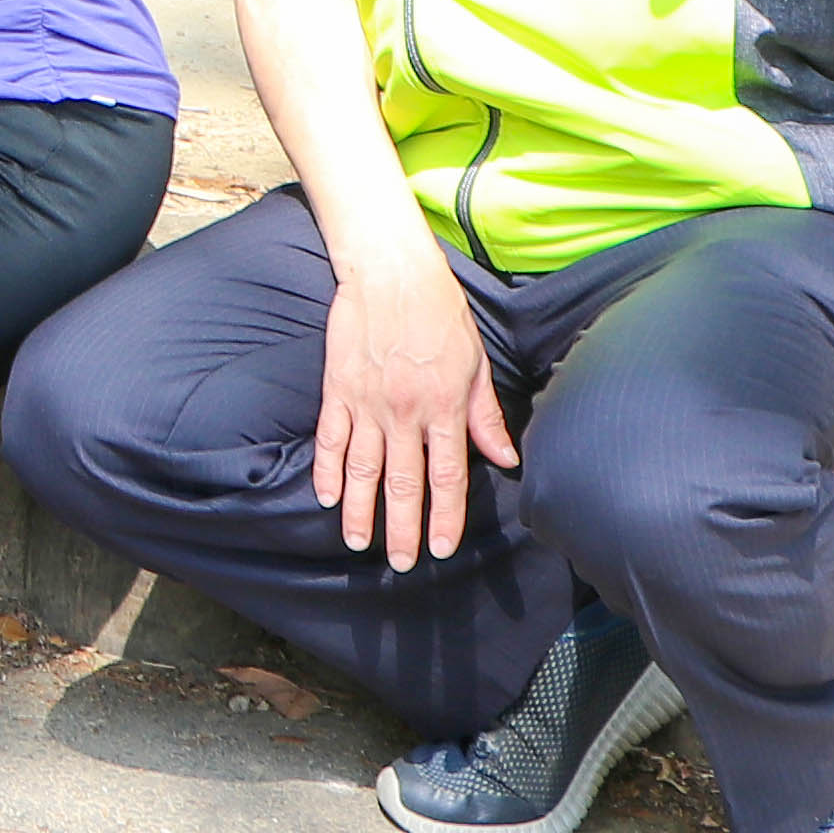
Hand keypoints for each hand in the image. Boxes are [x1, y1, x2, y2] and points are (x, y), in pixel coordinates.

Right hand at [310, 236, 515, 569]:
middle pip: (404, 483)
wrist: (391, 270)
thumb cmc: (439, 311)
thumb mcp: (475, 361)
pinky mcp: (339, 388)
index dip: (445, 517)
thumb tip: (505, 458)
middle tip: (399, 562)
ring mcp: (368, 402)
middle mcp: (406, 411)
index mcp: (445, 406)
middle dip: (402, 528)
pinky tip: (328, 496)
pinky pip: (331, 438)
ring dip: (361, 509)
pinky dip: (328, 469)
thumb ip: (485, 415)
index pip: (447, 476)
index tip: (441, 548)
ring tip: (358, 541)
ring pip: (363, 468)